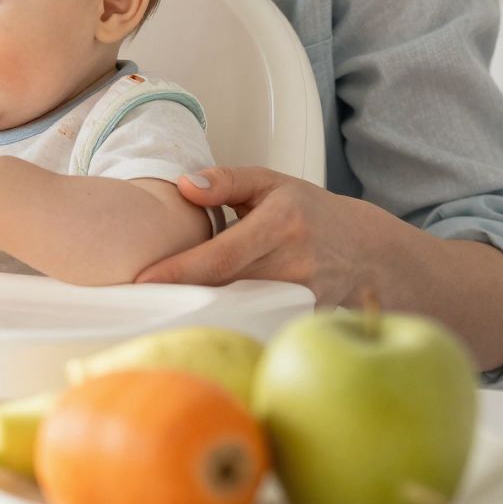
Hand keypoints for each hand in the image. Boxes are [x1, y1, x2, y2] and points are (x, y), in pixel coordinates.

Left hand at [134, 165, 377, 305]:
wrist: (368, 251)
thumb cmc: (308, 212)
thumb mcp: (271, 183)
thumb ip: (226, 181)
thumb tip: (183, 186)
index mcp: (281, 224)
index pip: (220, 256)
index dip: (180, 271)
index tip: (142, 280)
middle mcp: (293, 265)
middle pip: (223, 288)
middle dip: (178, 295)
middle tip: (133, 299)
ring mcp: (302, 298)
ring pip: (238, 309)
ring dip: (197, 312)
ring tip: (156, 311)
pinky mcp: (304, 319)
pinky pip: (256, 321)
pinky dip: (226, 322)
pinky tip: (196, 322)